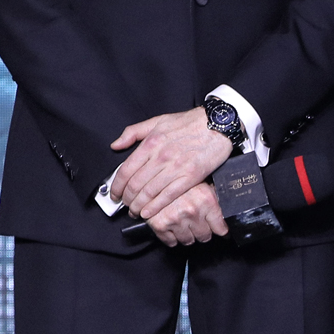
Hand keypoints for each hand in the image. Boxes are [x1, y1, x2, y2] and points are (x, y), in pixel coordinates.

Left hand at [109, 107, 233, 219]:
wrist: (218, 124)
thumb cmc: (190, 122)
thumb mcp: (158, 121)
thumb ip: (133, 132)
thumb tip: (115, 145)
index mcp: (151, 143)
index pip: (125, 170)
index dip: (116, 186)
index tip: (114, 194)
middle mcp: (160, 156)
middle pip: (135, 184)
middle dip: (127, 199)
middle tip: (125, 206)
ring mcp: (176, 167)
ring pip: (149, 192)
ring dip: (139, 206)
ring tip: (135, 212)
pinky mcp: (191, 176)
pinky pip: (168, 195)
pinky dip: (155, 207)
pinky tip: (148, 213)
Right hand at [146, 181, 227, 245]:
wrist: (155, 174)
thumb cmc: (181, 177)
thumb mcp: (203, 183)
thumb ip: (214, 198)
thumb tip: (227, 212)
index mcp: (206, 200)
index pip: (220, 228)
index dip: (220, 229)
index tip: (218, 230)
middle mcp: (192, 211)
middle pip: (204, 236)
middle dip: (203, 232)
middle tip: (198, 225)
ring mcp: (176, 219)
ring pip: (188, 240)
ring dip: (188, 235)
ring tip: (185, 226)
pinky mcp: (160, 224)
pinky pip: (170, 241)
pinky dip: (172, 239)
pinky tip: (174, 231)